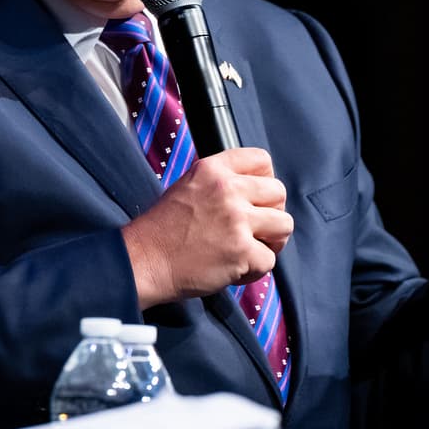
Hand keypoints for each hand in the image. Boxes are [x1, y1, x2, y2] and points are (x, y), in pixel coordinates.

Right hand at [123, 147, 293, 308]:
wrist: (143, 261)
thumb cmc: (161, 231)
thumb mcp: (187, 187)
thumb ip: (219, 183)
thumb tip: (254, 192)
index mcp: (212, 170)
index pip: (261, 159)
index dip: (265, 180)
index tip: (258, 198)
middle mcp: (227, 190)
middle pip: (278, 192)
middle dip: (271, 213)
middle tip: (255, 229)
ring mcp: (236, 221)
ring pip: (284, 224)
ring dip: (271, 241)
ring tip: (250, 249)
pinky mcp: (241, 251)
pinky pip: (270, 260)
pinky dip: (255, 270)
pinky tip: (235, 269)